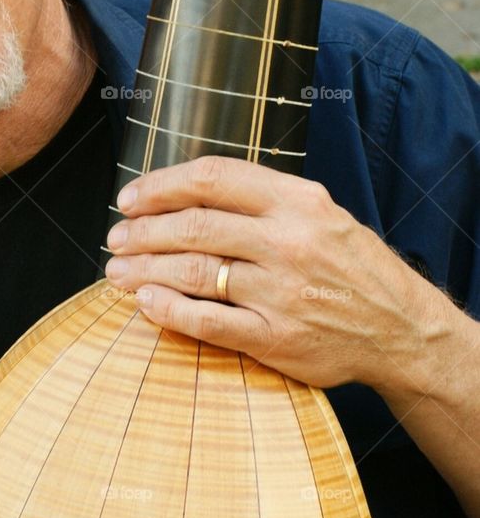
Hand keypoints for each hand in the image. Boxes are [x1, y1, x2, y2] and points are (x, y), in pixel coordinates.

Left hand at [104, 155, 445, 394]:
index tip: (129, 198)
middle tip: (114, 239)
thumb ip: (261, 200)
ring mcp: (283, 293)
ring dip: (144, 270)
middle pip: (194, 226)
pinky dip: (168, 311)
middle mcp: (290, 242)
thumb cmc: (350, 267)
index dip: (160, 186)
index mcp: (298, 201)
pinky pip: (208, 322)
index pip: (212, 178)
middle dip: (142, 231)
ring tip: (117, 271)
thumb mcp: (319, 214)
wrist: (401, 329)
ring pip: (193, 273)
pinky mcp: (278, 339)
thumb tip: (185, 192)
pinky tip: (144, 303)